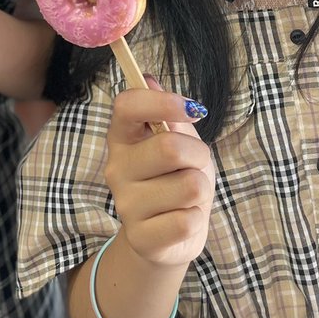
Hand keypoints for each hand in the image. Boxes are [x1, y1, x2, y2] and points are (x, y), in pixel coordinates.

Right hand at [105, 82, 214, 271]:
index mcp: (123, 137)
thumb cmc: (176, 177)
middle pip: (170, 147)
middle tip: (194, 166)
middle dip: (199, 156)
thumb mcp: (179, 139)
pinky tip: (182, 220)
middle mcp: (116, 168)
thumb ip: (167, 111)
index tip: (193, 110)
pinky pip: (188, 221)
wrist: (171, 234)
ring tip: (187, 197)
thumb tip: (147, 79)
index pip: (127, 106)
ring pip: (189, 186)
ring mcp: (126, 205)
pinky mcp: (141, 238)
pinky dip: (197, 219)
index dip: (162, 102)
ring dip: (202, 190)